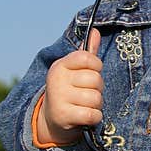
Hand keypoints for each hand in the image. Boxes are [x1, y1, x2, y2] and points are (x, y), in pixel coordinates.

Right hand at [37, 28, 104, 145]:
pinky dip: (95, 117)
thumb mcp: (75, 70)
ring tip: (86, 105)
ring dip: (97, 104)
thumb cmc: (70, 89)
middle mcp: (57, 80)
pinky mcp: (63, 116)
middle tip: (88, 92)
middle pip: (95, 79)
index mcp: (60, 65)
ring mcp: (58, 98)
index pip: (86, 58)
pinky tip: (88, 116)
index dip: (96, 65)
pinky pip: (92, 114)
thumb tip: (95, 31)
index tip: (93, 71)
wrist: (52, 119)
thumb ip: (87, 53)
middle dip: (98, 88)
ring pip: (95, 98)